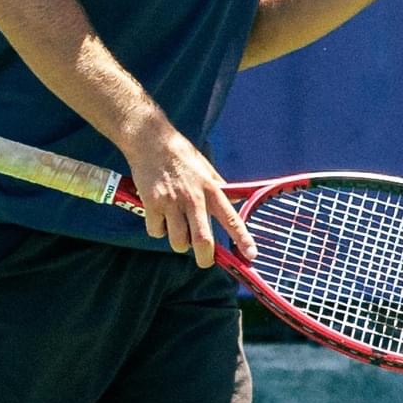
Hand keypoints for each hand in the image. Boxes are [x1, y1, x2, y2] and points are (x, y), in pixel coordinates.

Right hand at [121, 115, 254, 268]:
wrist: (151, 142)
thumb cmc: (182, 156)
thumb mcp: (207, 170)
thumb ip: (220, 189)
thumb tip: (236, 203)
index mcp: (211, 190)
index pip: (232, 219)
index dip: (242, 239)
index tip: (251, 255)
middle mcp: (194, 199)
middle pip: (202, 241)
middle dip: (205, 259)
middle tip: (205, 261)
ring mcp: (171, 203)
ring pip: (177, 241)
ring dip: (178, 242)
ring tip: (177, 230)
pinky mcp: (152, 204)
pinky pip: (156, 231)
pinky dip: (158, 229)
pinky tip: (159, 217)